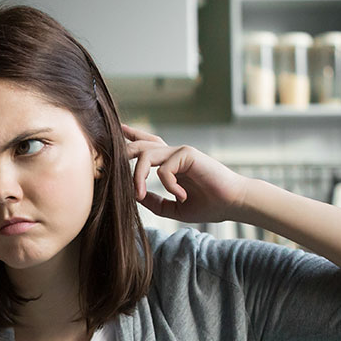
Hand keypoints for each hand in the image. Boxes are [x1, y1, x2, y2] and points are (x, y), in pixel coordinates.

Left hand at [124, 124, 250, 223]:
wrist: (232, 203)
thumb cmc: (208, 205)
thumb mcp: (174, 208)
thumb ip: (155, 202)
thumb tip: (135, 197)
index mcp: (170, 163)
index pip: (147, 145)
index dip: (131, 138)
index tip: (117, 132)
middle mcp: (173, 154)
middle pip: (139, 145)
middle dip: (122, 152)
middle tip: (108, 165)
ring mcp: (180, 152)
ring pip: (145, 155)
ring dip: (137, 177)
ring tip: (140, 195)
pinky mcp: (188, 154)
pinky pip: (164, 169)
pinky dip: (168, 186)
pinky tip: (181, 197)